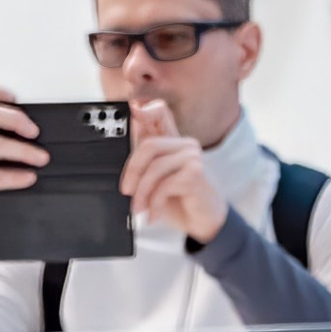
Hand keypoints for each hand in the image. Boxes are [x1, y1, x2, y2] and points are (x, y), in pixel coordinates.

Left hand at [120, 95, 226, 244]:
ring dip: (142, 193)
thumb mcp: (155, 180)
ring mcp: (192, 157)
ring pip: (155, 167)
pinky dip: (155, 204)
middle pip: (149, 144)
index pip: (159, 111)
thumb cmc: (180, 201)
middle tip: (126, 192)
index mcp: (172, 142)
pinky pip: (165, 185)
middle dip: (132, 171)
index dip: (144, 108)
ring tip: (139, 208)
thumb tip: (127, 136)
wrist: (204, 223)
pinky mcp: (196, 173)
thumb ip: (143, 160)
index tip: (131, 112)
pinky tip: (153, 215)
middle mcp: (184, 144)